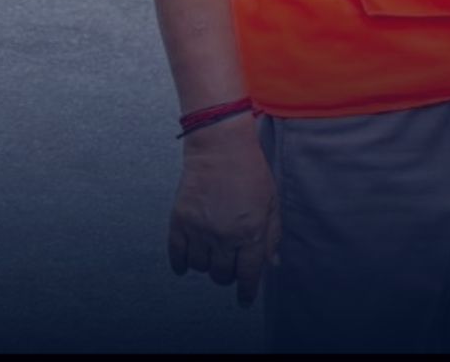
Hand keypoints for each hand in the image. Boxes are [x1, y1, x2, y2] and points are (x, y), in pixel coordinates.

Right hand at [169, 118, 280, 306]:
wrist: (220, 148)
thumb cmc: (251, 172)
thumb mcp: (271, 203)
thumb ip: (272, 236)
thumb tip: (272, 264)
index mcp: (250, 232)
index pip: (248, 274)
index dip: (247, 291)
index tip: (245, 300)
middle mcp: (224, 236)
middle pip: (222, 275)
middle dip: (228, 274)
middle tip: (231, 264)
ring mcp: (199, 230)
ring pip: (200, 267)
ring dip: (208, 265)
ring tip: (213, 253)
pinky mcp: (179, 221)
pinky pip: (177, 254)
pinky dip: (181, 263)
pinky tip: (186, 264)